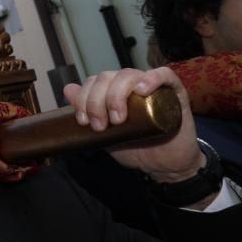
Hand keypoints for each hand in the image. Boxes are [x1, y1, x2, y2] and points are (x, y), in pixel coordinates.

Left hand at [63, 67, 204, 183]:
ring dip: (116, 94)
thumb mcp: (105, 133)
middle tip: (100, 125)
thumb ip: (89, 114)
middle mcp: (130, 84)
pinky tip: (141, 90)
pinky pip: (164, 74)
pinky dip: (151, 78)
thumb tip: (68, 90)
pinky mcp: (174, 92)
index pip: (93, 82)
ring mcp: (152, 86)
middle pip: (107, 77)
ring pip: (128, 75)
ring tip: (117, 119)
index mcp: (113, 90)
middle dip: (96, 100)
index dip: (84, 97)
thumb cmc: (135, 147)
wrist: (164, 166)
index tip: (84, 121)